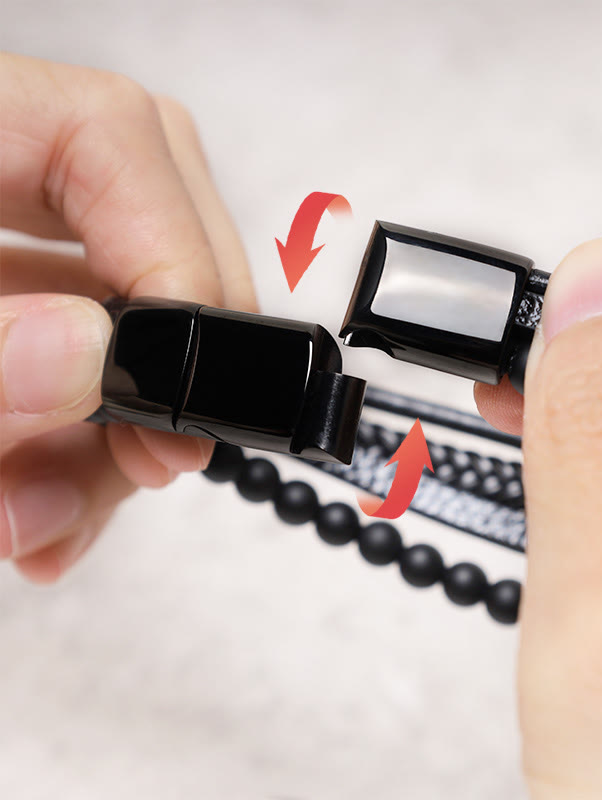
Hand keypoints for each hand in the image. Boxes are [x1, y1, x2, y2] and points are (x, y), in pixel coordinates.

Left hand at [0, 53, 257, 581]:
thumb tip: (89, 355)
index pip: (111, 133)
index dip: (178, 244)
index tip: (183, 364)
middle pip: (152, 225)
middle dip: (181, 354)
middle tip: (165, 453)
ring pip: (128, 318)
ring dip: (122, 434)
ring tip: (71, 514)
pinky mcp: (6, 331)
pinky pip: (84, 372)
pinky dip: (84, 456)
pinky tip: (50, 513)